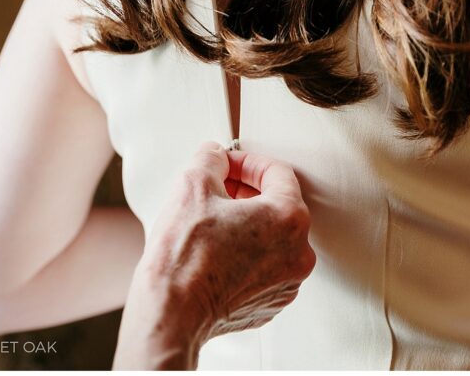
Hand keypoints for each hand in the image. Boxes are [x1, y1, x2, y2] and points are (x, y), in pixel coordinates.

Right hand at [113, 142, 315, 368]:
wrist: (170, 314)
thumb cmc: (183, 254)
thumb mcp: (193, 184)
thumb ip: (212, 158)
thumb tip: (216, 156)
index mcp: (290, 218)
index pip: (277, 172)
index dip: (248, 162)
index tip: (227, 164)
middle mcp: (299, 251)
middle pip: (279, 205)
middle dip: (248, 191)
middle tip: (218, 189)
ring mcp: (289, 281)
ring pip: (274, 237)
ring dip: (248, 223)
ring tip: (214, 221)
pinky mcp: (273, 302)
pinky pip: (267, 265)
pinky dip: (248, 253)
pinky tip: (218, 252)